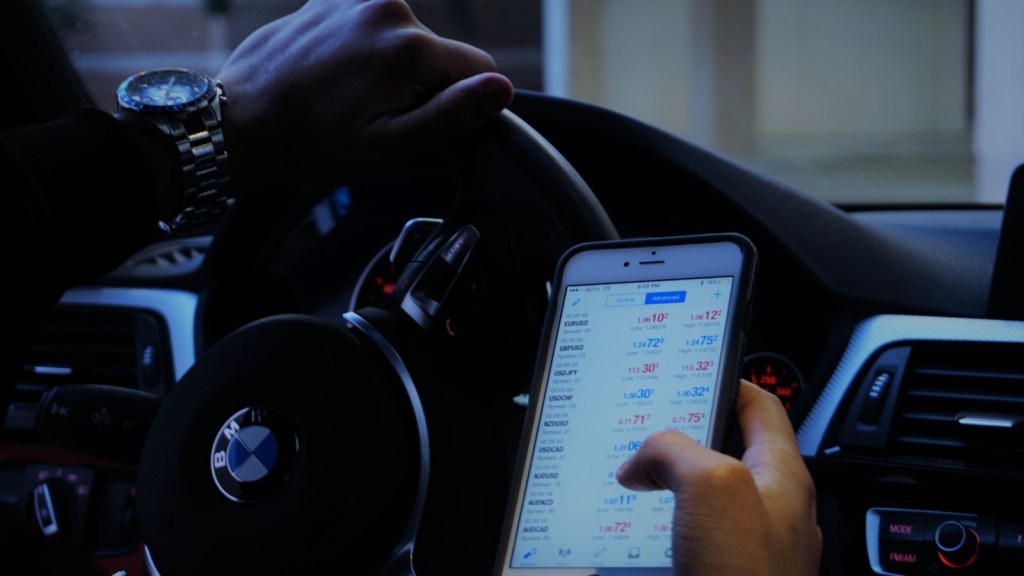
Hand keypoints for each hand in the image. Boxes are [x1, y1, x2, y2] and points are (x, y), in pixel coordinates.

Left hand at [217, 0, 513, 191]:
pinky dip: (363, 47)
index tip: (418, 122)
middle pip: (438, 53)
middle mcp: (388, 9)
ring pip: (406, 38)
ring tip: (346, 96)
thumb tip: (501, 89)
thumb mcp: (389, 147)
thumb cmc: (310, 144)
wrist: (239, 122)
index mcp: (409, 50)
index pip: (479, 69)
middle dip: (419, 84)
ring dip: (388, 66)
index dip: (458, 104)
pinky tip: (333, 74)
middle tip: (371, 115)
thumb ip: (452, 115)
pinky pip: (373, 22)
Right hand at [616, 380, 820, 575]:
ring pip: (704, 498)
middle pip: (726, 452)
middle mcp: (772, 509)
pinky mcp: (727, 570)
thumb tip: (643, 460)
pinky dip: (664, 526)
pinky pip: (692, 537)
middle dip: (685, 439)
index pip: (761, 408)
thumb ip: (675, 452)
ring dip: (669, 486)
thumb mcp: (711, 487)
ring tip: (639, 481)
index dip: (728, 383)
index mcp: (782, 476)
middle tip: (649, 433)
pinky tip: (642, 529)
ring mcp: (752, 544)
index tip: (694, 372)